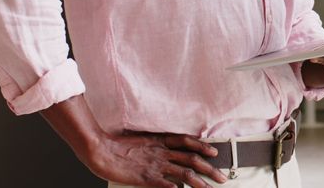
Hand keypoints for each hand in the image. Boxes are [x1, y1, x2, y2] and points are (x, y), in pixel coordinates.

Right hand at [86, 131, 227, 187]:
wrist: (102, 151)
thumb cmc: (118, 146)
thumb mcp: (141, 140)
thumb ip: (156, 145)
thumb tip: (169, 150)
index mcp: (159, 141)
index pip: (187, 142)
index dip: (202, 147)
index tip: (214, 152)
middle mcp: (161, 153)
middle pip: (191, 159)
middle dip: (209, 168)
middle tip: (221, 177)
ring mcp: (155, 166)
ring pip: (185, 173)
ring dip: (201, 182)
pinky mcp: (147, 179)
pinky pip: (167, 185)